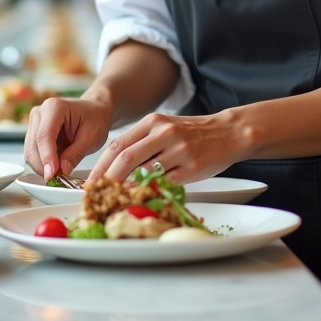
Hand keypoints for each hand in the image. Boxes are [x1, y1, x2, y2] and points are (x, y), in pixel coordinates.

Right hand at [24, 96, 112, 180]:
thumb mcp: (92, 137)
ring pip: (30, 151)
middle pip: (33, 145)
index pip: (44, 135)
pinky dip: (42, 164)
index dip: (46, 157)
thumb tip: (62, 171)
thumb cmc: (95, 119)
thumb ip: (76, 153)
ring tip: (59, 174)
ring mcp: (35, 123)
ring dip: (41, 166)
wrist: (94, 111)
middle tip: (57, 180)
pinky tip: (55, 168)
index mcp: (54, 107)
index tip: (51, 175)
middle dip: (43, 166)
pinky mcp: (34, 133)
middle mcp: (40, 113)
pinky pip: (33, 153)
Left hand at [88, 111, 247, 185]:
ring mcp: (179, 150)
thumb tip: (116, 169)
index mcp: (154, 122)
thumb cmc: (193, 133)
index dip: (101, 165)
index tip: (91, 181)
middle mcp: (164, 133)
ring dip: (127, 187)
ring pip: (144, 172)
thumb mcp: (166, 128)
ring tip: (117, 198)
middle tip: (98, 194)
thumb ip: (143, 143)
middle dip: (107, 178)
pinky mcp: (192, 167)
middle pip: (126, 158)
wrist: (229, 132)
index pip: (119, 144)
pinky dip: (150, 192)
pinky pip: (165, 183)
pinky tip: (143, 198)